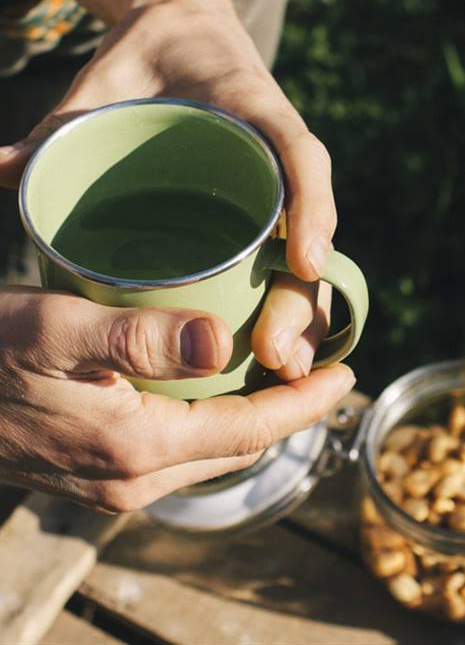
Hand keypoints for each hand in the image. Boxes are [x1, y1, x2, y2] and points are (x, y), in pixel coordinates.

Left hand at [0, 1, 335, 377]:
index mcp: (251, 108)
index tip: (302, 262)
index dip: (311, 206)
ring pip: (304, 250)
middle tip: (275, 354)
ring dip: (302, 311)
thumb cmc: (145, 57)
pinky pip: (281, 252)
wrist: (179, 32)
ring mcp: (272, 182)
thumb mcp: (103, 84)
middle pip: (308, 227)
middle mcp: (274, 152)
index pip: (298, 152)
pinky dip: (284, 299)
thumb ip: (59, 124)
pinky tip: (270, 351)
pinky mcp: (258, 205)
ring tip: (279, 370)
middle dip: (301, 292)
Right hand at [0, 286, 353, 510]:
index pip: (250, 432)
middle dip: (287, 412)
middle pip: (238, 447)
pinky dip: (210, 421)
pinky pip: (177, 450)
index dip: (304, 405)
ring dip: (250, 417)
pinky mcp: (96, 471)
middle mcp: (132, 479)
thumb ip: (137, 339)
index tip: (345, 374)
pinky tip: (211, 388)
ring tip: (277, 374)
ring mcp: (113, 483)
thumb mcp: (54, 330)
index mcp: (136, 447)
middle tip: (317, 365)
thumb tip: (221, 342)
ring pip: (209, 451)